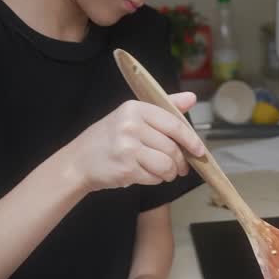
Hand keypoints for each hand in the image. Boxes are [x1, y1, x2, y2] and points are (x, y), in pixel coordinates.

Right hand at [68, 94, 204, 193]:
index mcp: (135, 108)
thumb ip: (164, 108)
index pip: (173, 123)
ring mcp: (127, 147)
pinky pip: (154, 177)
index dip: (191, 139)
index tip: (199, 150)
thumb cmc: (108, 139)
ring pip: (166, 164)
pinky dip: (156, 180)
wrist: (78, 161)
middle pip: (172, 147)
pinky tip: (147, 175)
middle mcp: (131, 125)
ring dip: (170, 173)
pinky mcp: (125, 168)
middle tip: (180, 168)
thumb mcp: (133, 116)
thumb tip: (192, 98)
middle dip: (180, 162)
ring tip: (165, 173)